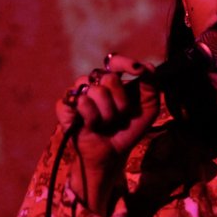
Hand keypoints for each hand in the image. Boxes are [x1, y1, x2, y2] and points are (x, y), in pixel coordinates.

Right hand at [56, 55, 159, 213]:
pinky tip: (92, 126)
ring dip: (107, 113)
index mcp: (112, 80)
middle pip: (109, 78)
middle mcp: (93, 83)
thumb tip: (147, 66)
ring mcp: (77, 93)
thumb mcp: (148, 109)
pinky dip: (91, 118)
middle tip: (120, 116)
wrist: (112, 154)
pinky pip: (80, 103)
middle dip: (120, 102)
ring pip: (95, 91)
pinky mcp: (64, 106)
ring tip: (106, 123)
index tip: (138, 70)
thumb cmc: (128, 129)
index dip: (126, 63)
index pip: (115, 61)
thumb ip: (151, 86)